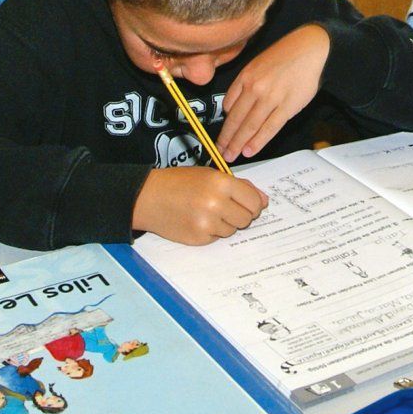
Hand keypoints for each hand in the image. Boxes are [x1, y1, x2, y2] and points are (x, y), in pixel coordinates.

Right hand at [132, 167, 267, 243]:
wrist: (148, 197)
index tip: (248, 204)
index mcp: (221, 183)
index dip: (254, 203)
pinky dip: (211, 232)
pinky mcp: (199, 238)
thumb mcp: (210, 174)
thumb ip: (239, 186)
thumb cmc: (180, 182)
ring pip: (233, 230)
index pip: (254, 201)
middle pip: (247, 218)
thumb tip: (264, 200)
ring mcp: (207, 223)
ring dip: (225, 223)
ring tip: (206, 211)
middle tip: (225, 207)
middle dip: (240, 214)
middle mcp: (216, 203)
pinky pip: (217, 238)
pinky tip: (197, 220)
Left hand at [217, 24, 331, 157]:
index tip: (221, 134)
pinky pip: (269, 127)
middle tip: (220, 152)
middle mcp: (255, 87)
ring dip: (239, 143)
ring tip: (231, 155)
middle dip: (227, 139)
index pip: (228, 105)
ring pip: (250, 126)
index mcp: (246, 76)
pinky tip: (250, 150)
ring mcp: (271, 98)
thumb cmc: (285, 55)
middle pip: (236, 119)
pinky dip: (258, 141)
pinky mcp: (287, 106)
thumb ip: (244, 85)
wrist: (309, 48)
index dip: (224, 123)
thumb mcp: (257, 63)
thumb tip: (233, 107)